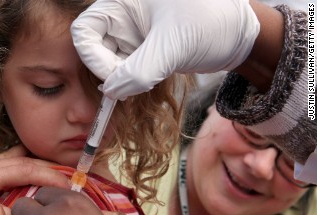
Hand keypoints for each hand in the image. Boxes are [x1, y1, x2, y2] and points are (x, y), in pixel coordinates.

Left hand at [0, 146, 69, 214]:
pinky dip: (20, 171)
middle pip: (21, 159)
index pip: (23, 169)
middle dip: (46, 167)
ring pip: (12, 159)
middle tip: (66, 177)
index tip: (66, 184)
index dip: (48, 175)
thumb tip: (15, 209)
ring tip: (51, 178)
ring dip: (33, 166)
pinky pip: (2, 166)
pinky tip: (25, 182)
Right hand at [71, 0, 259, 99]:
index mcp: (124, 0)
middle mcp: (124, 14)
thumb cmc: (213, 23)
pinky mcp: (145, 49)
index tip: (115, 76)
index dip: (93, 57)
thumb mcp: (174, 45)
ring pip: (110, 61)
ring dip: (124, 78)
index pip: (86, 30)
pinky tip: (152, 80)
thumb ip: (140, 71)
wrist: (242, 35)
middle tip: (134, 84)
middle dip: (110, 70)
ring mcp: (134, 33)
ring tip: (150, 79)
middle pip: (95, 47)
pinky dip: (134, 80)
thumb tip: (111, 92)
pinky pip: (127, 68)